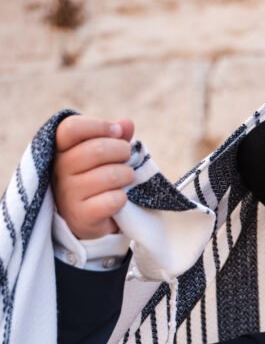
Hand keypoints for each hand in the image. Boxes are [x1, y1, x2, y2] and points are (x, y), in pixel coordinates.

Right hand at [52, 115, 135, 238]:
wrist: (87, 220)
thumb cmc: (96, 179)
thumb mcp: (103, 155)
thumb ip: (114, 137)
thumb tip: (126, 123)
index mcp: (60, 149)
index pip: (72, 128)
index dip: (99, 126)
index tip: (118, 132)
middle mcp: (58, 170)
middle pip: (96, 150)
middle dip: (121, 151)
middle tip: (127, 156)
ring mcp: (68, 195)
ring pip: (109, 175)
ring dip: (127, 175)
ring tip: (127, 177)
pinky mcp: (81, 216)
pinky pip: (112, 200)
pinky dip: (122, 198)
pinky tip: (120, 199)